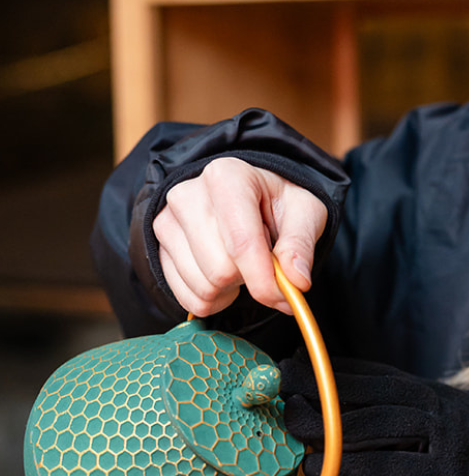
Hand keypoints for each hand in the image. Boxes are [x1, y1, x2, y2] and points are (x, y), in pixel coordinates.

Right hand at [152, 157, 327, 316]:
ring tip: (242, 262)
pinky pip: (186, 297)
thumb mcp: (305, 213)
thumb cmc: (278, 203)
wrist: (248, 196)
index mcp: (227, 177)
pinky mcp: (156, 248)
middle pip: (220, 270)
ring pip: (202, 287)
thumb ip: (300, 245)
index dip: (264, 280)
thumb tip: (297, 282)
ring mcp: (165, 222)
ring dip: (231, 289)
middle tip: (263, 259)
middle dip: (250, 278)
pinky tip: (224, 277)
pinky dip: (212, 299)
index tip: (285, 297)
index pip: (241, 243)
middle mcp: (187, 195)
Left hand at [280, 356, 468, 475]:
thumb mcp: (436, 420)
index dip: (326, 370)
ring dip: (329, 430)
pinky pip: (392, 468)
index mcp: (430, 391)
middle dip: (319, 394)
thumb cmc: (467, 456)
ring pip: (377, 426)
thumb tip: (330, 400)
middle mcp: (438, 406)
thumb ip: (394, 410)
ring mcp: (446, 438)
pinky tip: (323, 471)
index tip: (289, 368)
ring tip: (294, 434)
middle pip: (368, 394)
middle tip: (282, 399)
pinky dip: (353, 468)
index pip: (371, 374)